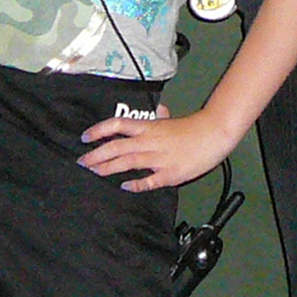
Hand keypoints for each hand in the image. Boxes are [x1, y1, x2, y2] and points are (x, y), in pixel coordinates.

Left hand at [79, 102, 237, 191]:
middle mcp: (150, 141)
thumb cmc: (193, 128)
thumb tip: (159, 110)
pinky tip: (125, 186)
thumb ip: (160, 118)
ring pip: (128, 162)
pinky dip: (137, 184)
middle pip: (117, 146)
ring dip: (109, 168)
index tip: (84, 137)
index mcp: (149, 127)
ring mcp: (159, 158)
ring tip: (95, 172)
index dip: (99, 130)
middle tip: (82, 161)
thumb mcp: (171, 120)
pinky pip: (149, 180)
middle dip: (97, 154)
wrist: (214, 134)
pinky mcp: (170, 174)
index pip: (118, 125)